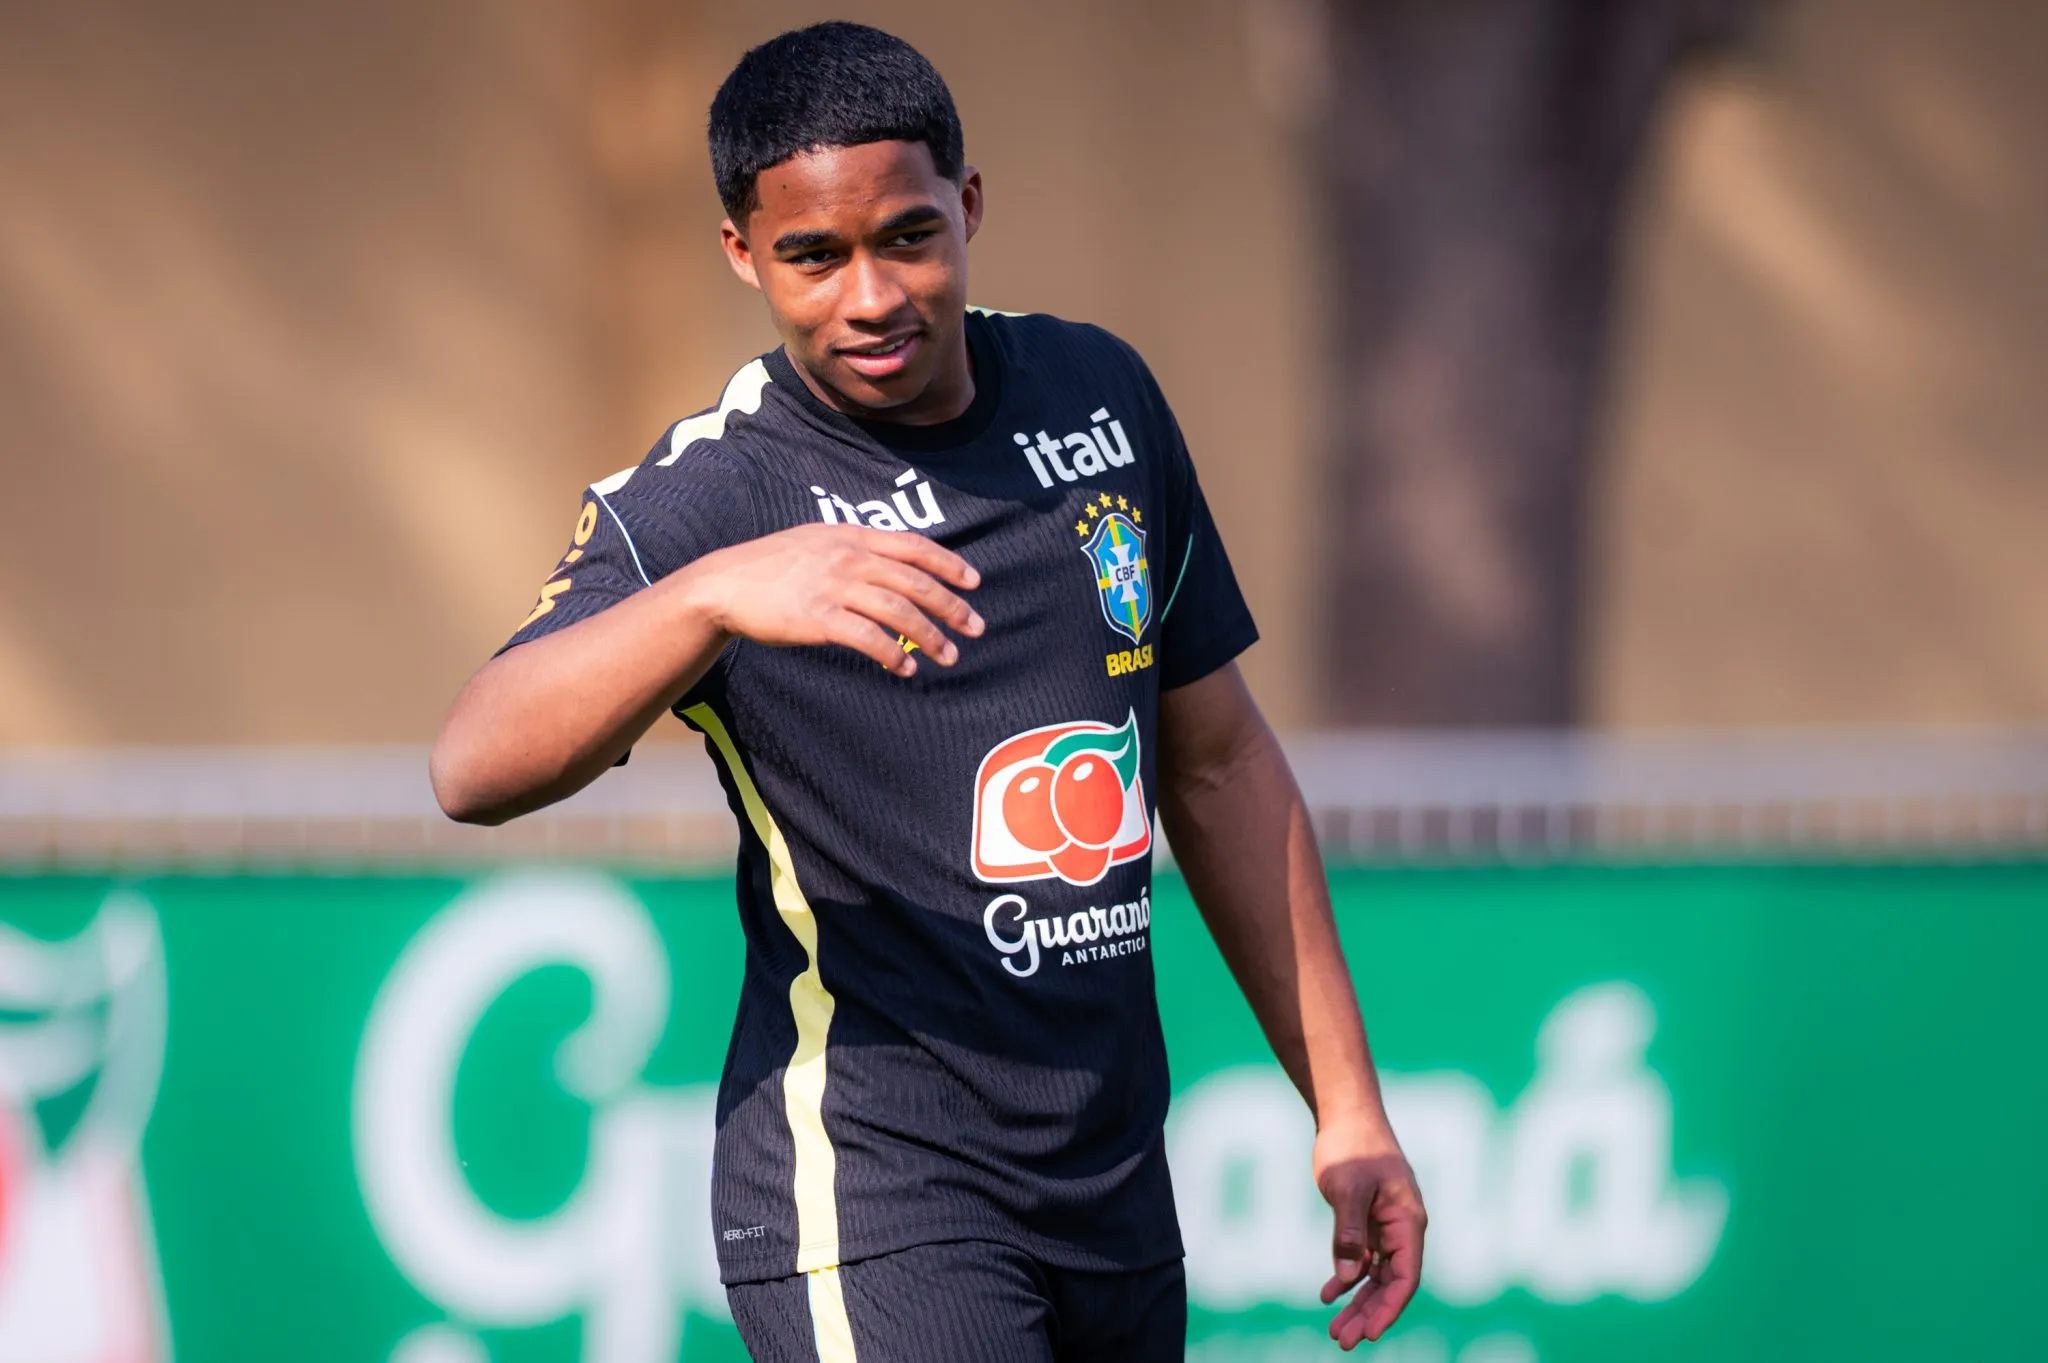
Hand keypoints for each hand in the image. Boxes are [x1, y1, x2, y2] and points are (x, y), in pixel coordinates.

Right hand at [676, 524, 982, 675]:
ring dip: (929, 636)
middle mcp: (848, 558)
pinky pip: (867, 637)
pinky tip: (905, 668)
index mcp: (852, 537)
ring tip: (948, 656)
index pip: (913, 546)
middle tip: (977, 628)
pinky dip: (892, 653)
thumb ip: (853, 549)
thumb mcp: (816, 541)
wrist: (724, 584)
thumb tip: (890, 567)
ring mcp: (834, 587)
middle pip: (915, 582)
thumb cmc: (771, 566)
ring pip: (898, 611)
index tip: (974, 582)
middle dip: (951, 606)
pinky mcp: (818, 618)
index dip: (947, 564)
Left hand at [1314, 1117, 1426, 1349]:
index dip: (1389, 1308)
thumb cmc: (1352, 1145)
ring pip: (1375, 1277)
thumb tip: (1346, 1276)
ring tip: (1335, 1331)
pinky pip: (1362, 1260)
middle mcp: (1402, 1229)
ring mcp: (1386, 1227)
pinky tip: (1327, 1296)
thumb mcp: (1347, 1188)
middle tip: (1343, 1341)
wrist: (1347, 1115)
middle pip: (1390, 1284)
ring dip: (1357, 1303)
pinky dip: (1346, 1278)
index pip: (1405, 1276)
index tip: (1370, 1333)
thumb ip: (1348, 1231)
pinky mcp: (1368, 1223)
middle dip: (1368, 1314)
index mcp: (1408, 1221)